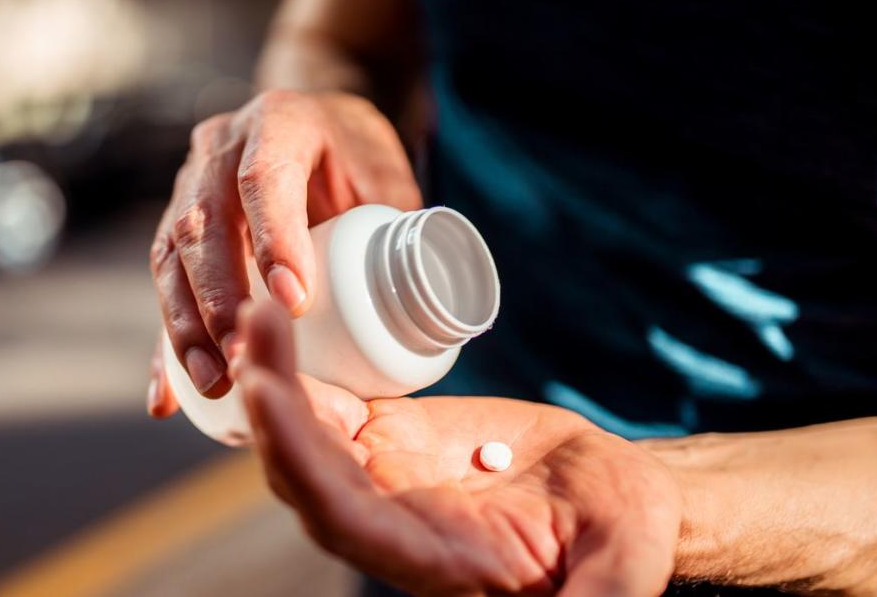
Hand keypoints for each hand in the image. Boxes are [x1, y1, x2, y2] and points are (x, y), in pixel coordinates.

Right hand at [147, 89, 420, 406]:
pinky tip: (167, 397)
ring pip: (170, 258)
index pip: (264, 178)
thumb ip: (398, 224)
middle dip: (217, 299)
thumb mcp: (385, 172)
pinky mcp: (175, 232)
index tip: (295, 304)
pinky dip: (165, 346)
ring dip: (186, 327)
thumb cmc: (356, 156)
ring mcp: (188, 188)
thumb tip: (422, 301)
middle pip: (202, 224)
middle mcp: (219, 150)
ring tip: (214, 383)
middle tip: (244, 357)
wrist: (316, 127)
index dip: (274, 239)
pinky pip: (164, 290)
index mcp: (278, 123)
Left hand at [234, 301, 681, 596]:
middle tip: (253, 331)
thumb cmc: (621, 534)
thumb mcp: (624, 566)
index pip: (346, 521)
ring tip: (257, 311)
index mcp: (430, 557)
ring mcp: (380, 479)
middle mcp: (387, 523)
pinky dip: (296, 370)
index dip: (302, 465)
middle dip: (270, 409)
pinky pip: (326, 407)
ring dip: (271, 378)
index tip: (270, 400)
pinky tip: (275, 322)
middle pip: (303, 473)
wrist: (606, 496)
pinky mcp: (386, 438)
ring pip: (304, 435)